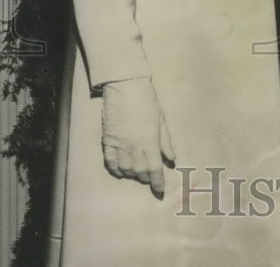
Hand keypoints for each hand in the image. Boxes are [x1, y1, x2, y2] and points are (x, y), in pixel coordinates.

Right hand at [101, 77, 175, 196]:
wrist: (125, 87)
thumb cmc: (147, 100)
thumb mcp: (162, 119)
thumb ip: (166, 141)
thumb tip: (172, 159)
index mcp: (150, 140)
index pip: (155, 168)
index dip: (158, 182)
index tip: (160, 192)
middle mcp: (134, 145)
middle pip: (140, 171)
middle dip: (146, 178)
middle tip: (150, 178)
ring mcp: (119, 144)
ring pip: (125, 169)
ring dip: (132, 174)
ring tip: (137, 174)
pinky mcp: (107, 140)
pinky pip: (110, 161)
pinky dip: (115, 169)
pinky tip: (120, 171)